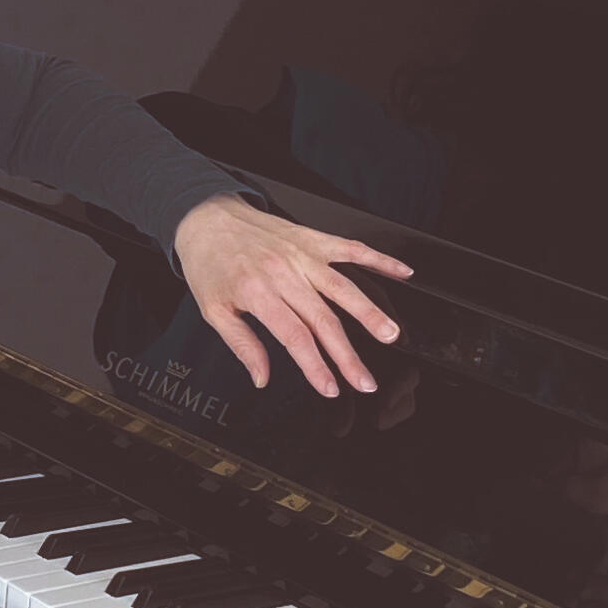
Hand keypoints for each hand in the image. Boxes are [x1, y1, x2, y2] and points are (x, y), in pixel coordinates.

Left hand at [170, 195, 413, 397]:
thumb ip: (242, 345)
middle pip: (323, 319)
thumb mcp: (213, 310)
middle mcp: (283, 272)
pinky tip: (403, 272)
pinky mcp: (312, 238)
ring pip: (342, 287)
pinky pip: (351, 248)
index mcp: (257, 292)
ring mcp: (301, 253)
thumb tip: (262, 377)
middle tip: (365, 381)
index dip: (315, 366)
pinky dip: (379, 259)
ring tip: (390, 335)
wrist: (205, 217)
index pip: (294, 336)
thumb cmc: (208, 264)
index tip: (330, 389)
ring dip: (369, 312)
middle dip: (347, 355)